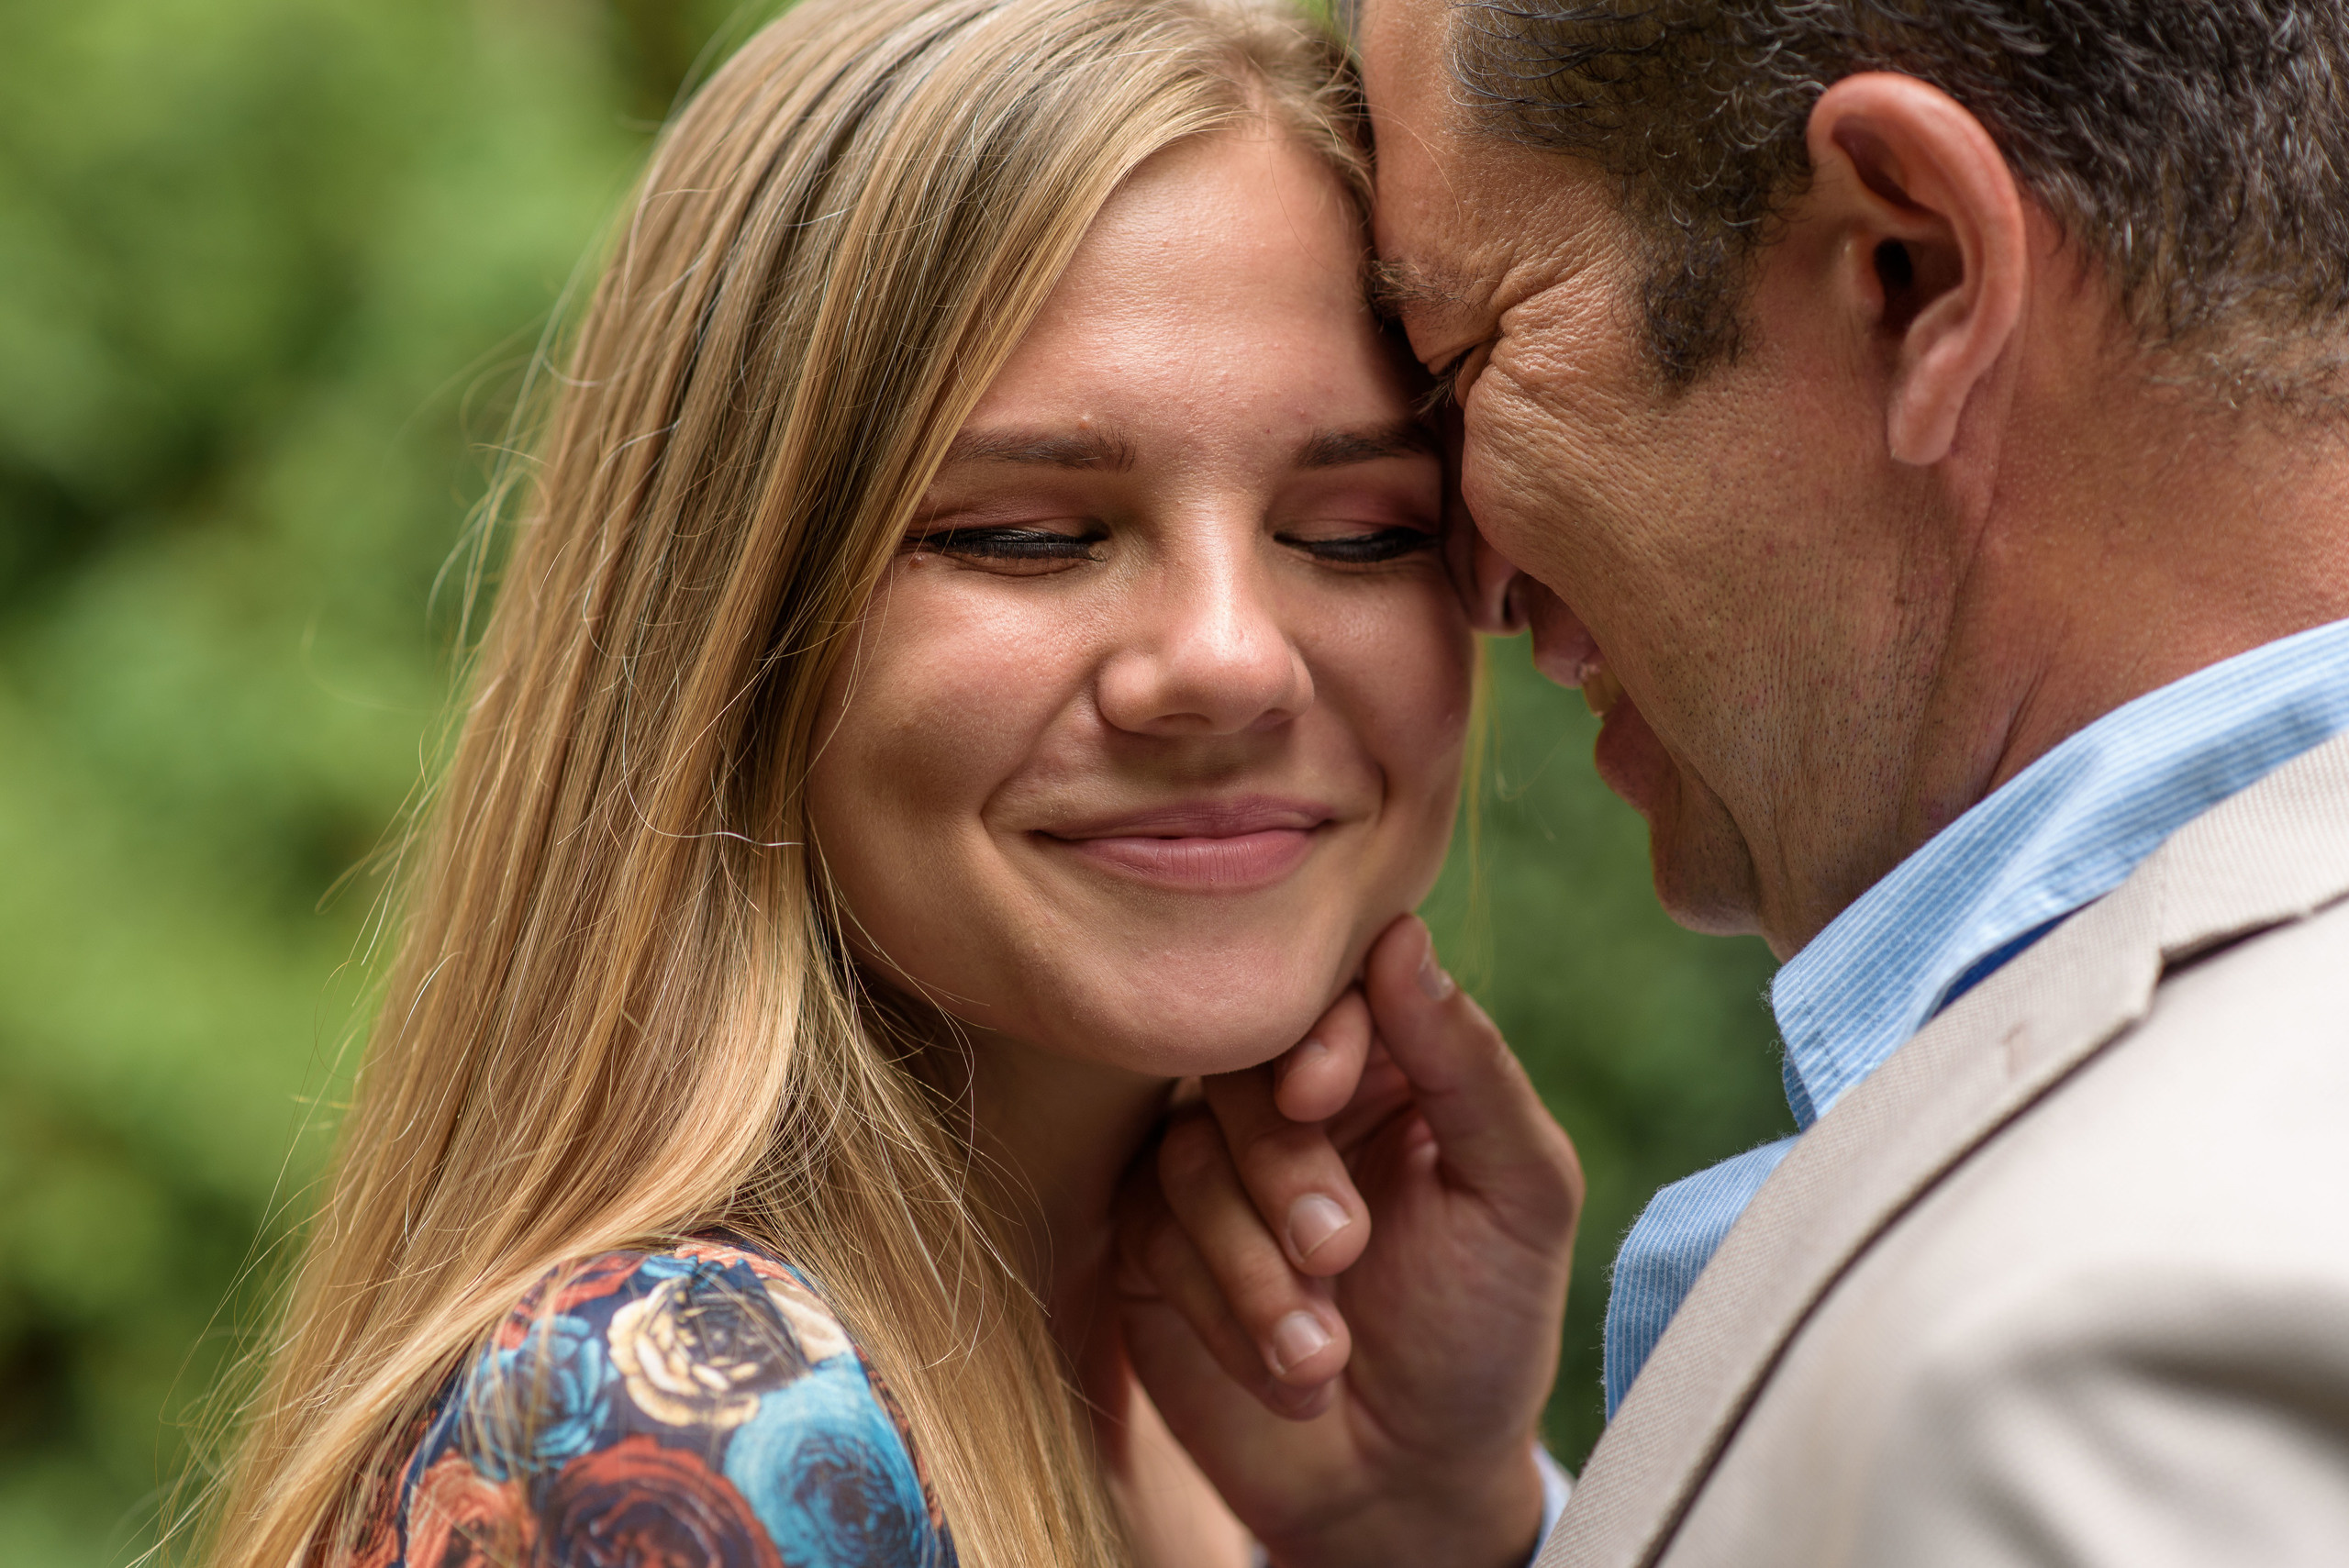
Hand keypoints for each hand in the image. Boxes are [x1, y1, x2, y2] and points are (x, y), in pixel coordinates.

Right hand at [1116, 916, 1582, 1567]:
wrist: (1406, 1485)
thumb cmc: (1481, 1329)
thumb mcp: (1516, 1197)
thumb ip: (1470, 1070)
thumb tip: (1401, 939)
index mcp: (1390, 1062)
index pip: (1330, 986)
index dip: (1313, 1025)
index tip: (1320, 1089)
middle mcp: (1292, 1099)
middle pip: (1240, 1062)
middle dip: (1283, 1162)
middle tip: (1340, 1250)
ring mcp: (1215, 1168)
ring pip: (1188, 1154)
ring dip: (1256, 1264)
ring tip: (1325, 1353)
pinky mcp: (1155, 1243)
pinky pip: (1154, 1235)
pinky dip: (1224, 1310)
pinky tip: (1290, 1372)